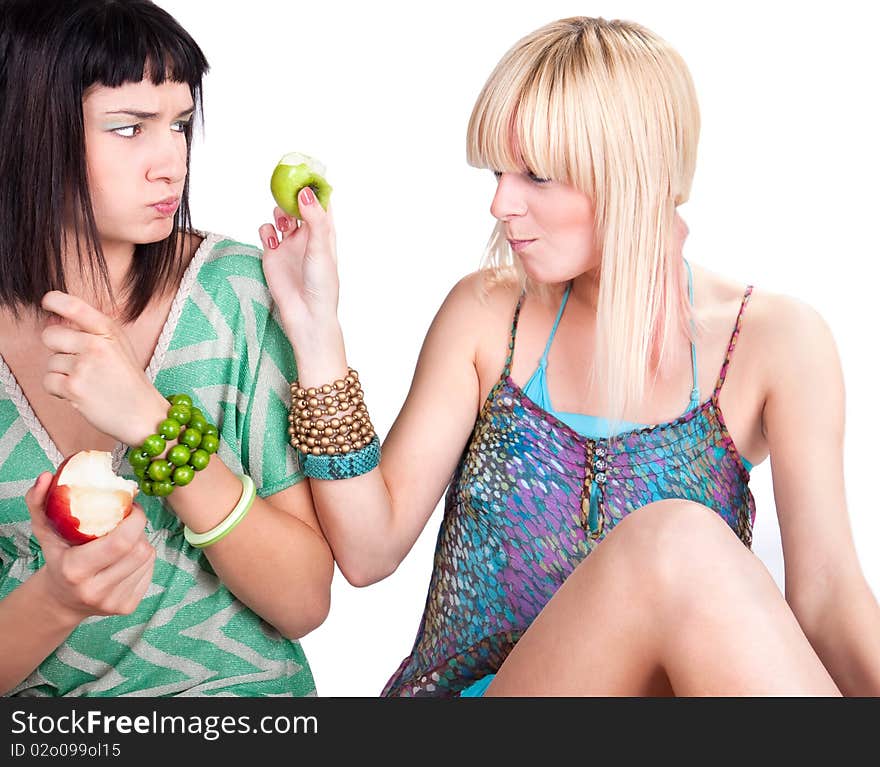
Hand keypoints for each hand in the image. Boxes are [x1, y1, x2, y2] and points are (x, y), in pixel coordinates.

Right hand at [26, 473, 155, 622]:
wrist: (62, 600)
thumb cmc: (57, 558)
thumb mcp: (45, 530)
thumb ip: (39, 502)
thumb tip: (46, 476)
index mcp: (76, 570)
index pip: (123, 541)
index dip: (136, 519)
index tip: (131, 507)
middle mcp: (96, 590)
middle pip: (139, 549)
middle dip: (139, 529)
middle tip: (128, 521)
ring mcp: (114, 602)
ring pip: (148, 558)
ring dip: (142, 542)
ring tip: (124, 539)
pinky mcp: (128, 607)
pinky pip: (150, 571)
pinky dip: (143, 558)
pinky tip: (126, 557)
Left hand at [40, 291, 168, 445]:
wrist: (144, 415)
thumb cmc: (129, 381)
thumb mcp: (118, 346)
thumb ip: (89, 332)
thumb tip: (51, 320)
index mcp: (109, 331)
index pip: (74, 306)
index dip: (54, 300)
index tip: (47, 302)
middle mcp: (96, 344)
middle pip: (50, 335)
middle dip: (57, 349)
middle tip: (79, 363)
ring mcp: (84, 366)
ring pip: (50, 362)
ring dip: (63, 374)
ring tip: (88, 382)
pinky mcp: (74, 388)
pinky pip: (48, 381)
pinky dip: (59, 391)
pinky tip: (80, 393)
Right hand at [258, 186, 339, 344]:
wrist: (306, 313)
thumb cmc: (321, 284)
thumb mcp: (320, 248)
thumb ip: (314, 219)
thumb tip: (305, 193)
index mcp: (325, 232)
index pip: (322, 202)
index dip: (315, 186)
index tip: (308, 171)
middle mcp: (307, 235)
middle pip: (298, 203)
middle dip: (292, 194)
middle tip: (286, 186)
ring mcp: (289, 243)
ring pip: (281, 214)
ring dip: (279, 211)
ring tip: (284, 222)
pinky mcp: (272, 253)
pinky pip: (266, 230)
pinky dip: (266, 230)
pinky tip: (273, 241)